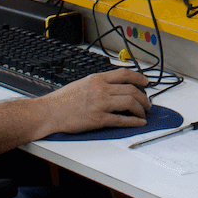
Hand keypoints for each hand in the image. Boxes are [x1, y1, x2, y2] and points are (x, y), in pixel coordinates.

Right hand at [34, 67, 151, 135]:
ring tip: (144, 112)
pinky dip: (133, 121)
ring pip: (130, 103)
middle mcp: (101, 90)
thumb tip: (115, 86)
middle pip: (131, 90)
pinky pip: (121, 120)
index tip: (146, 82)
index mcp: (97, 79)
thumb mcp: (83, 83)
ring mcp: (100, 105)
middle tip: (147, 102)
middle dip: (143, 97)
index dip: (139, 77)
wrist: (49, 112)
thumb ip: (99, 83)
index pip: (124, 74)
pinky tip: (139, 122)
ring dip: (141, 109)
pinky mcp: (98, 120)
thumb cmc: (62, 99)